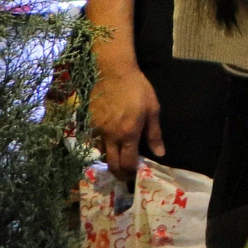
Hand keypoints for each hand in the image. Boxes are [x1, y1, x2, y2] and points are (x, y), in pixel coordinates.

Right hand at [91, 59, 162, 182]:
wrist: (112, 72)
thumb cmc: (137, 89)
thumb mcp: (153, 109)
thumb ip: (154, 134)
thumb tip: (159, 153)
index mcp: (129, 133)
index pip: (128, 163)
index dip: (132, 173)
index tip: (136, 174)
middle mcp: (110, 136)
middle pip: (112, 164)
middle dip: (119, 174)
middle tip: (126, 175)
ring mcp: (96, 131)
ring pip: (101, 155)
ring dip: (110, 160)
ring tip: (119, 159)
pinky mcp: (88, 124)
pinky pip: (93, 143)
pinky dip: (101, 148)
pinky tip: (109, 145)